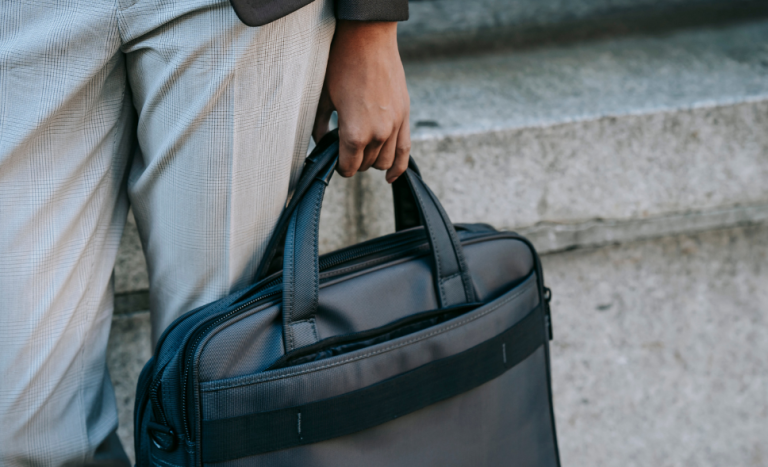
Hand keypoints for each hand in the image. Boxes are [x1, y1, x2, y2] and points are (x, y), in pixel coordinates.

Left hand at [313, 21, 410, 183]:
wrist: (368, 40)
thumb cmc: (341, 66)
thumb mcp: (323, 99)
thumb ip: (320, 127)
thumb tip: (321, 144)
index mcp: (355, 133)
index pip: (348, 167)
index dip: (339, 167)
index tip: (335, 161)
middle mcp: (378, 134)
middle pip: (366, 165)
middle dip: (354, 161)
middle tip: (345, 149)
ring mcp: (395, 126)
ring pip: (384, 162)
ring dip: (372, 161)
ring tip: (362, 150)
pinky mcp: (404, 116)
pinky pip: (405, 152)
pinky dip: (398, 167)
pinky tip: (390, 178)